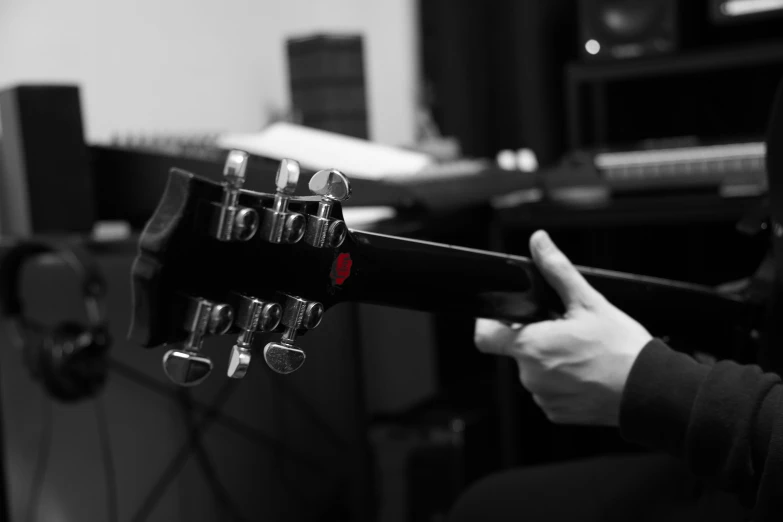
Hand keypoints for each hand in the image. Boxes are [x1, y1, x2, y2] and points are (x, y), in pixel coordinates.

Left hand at [474, 230, 652, 426]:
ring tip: (581, 353)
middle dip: (536, 338)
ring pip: (535, 371)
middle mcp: (529, 376)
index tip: (506, 317)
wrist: (648, 391)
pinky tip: (586, 373)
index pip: (486, 336)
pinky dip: (562, 382)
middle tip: (566, 331)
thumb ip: (557, 270)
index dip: (491, 323)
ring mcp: (542, 397)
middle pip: (518, 350)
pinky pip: (549, 392)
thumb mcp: (587, 301)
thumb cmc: (620, 349)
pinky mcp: (556, 414)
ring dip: (550, 361)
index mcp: (530, 346)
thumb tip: (539, 243)